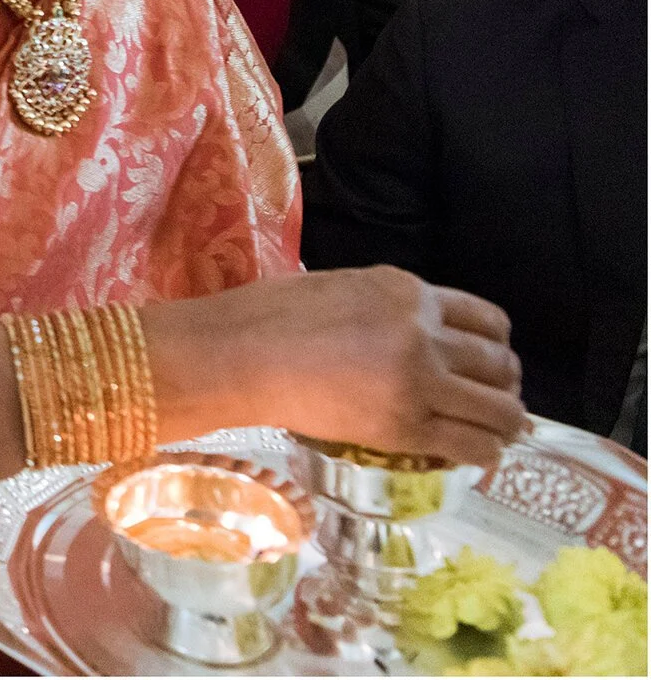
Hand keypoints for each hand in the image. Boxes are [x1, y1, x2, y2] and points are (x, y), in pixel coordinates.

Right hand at [167, 267, 526, 469]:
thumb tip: (412, 333)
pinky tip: (476, 454)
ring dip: (504, 424)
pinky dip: (483, 452)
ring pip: (499, 409)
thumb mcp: (344, 288)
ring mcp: (418, 382)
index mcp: (409, 292)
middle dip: (505, 387)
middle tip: (492, 402)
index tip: (488, 364)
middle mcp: (425, 334)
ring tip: (494, 434)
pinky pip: (470, 444)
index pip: (490, 321)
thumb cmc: (271, 315)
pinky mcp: (404, 427)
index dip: (498, 348)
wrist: (238, 353)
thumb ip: (390, 307)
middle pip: (501, 366)